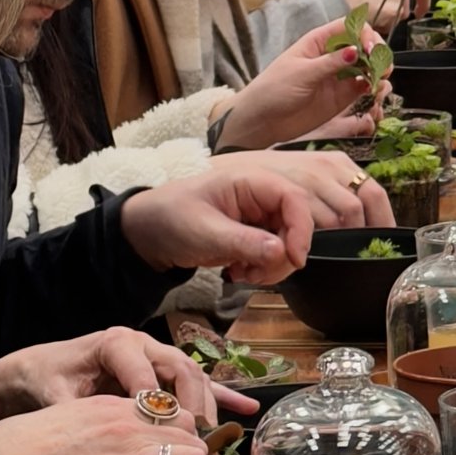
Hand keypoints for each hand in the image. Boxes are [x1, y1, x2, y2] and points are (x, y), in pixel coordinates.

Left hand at [0, 330, 224, 420]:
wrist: (34, 369)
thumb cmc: (44, 378)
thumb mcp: (54, 395)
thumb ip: (77, 413)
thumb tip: (96, 439)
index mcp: (117, 343)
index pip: (147, 375)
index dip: (158, 406)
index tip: (162, 436)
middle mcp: (142, 344)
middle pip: (180, 370)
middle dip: (192, 404)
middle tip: (196, 436)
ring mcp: (155, 356)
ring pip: (193, 375)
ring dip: (208, 404)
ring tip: (215, 432)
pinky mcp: (161, 371)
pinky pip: (197, 382)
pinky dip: (221, 395)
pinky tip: (247, 409)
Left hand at [117, 153, 390, 280]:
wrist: (151, 231)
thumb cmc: (172, 218)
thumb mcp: (204, 232)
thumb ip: (243, 241)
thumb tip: (282, 253)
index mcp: (253, 180)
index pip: (295, 199)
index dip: (302, 230)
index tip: (295, 259)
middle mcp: (266, 195)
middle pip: (303, 224)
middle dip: (286, 255)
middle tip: (254, 273)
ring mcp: (266, 216)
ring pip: (295, 243)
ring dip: (274, 266)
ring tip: (241, 273)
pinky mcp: (263, 234)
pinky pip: (281, 254)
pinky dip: (267, 269)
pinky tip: (241, 271)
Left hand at [216, 21, 377, 150]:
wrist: (262, 121)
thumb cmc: (273, 90)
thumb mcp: (301, 74)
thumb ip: (330, 64)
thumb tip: (355, 51)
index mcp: (318, 42)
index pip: (350, 27)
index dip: (365, 34)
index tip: (370, 49)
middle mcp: (332, 56)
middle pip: (364, 45)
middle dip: (377, 52)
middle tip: (381, 67)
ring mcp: (339, 76)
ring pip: (369, 66)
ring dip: (379, 70)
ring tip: (380, 80)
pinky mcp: (343, 96)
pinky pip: (365, 86)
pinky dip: (375, 87)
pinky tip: (374, 91)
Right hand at [325, 0, 433, 21]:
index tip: (420, 7)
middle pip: (410, 2)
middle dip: (402, 11)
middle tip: (392, 18)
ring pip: (400, 14)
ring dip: (389, 18)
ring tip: (370, 12)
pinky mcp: (392, 11)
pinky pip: (392, 23)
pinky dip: (382, 25)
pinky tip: (369, 18)